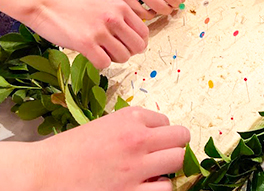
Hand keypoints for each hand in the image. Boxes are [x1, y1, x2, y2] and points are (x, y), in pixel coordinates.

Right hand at [1, 107, 189, 190]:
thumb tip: (156, 135)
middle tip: (165, 153)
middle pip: (181, 138)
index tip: (151, 140)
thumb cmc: (71, 149)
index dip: (160, 132)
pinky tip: (145, 186)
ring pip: (178, 162)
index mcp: (130, 117)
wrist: (44, 174)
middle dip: (176, 145)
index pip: (166, 121)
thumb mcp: (106, 125)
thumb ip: (133, 127)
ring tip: (155, 171)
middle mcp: (138, 139)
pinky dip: (159, 188)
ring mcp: (137, 168)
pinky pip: (165, 189)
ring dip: (169, 168)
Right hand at [30, 0, 148, 68]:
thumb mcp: (103, 3)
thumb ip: (119, 17)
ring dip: (113, 58)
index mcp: (121, 6)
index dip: (138, 43)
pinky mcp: (85, 43)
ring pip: (123, 57)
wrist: (44, 0)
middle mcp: (114, 17)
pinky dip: (99, 63)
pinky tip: (90, 54)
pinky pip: (104, 63)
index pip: (144, 32)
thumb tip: (135, 39)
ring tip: (100, 51)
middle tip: (114, 51)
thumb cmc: (72, 3)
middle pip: (137, 47)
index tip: (128, 45)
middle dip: (128, 52)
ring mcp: (100, 30)